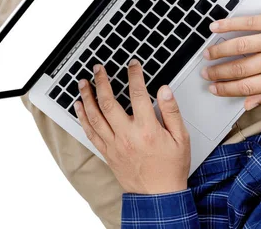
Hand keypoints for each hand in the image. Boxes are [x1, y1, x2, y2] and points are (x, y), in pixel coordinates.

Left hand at [74, 60, 190, 194]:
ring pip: (95, 116)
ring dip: (87, 97)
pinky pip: (91, 132)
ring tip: (83, 82)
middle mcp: (127, 135)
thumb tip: (164, 91)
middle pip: (109, 102)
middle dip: (102, 81)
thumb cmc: (171, 167)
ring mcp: (114, 144)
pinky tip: (79, 106)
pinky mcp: (107, 152)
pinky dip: (83, 117)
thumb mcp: (181, 138)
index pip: (138, 94)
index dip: (134, 75)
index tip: (132, 65)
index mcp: (147, 129)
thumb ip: (171, 112)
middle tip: (98, 68)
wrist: (158, 195)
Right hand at [201, 5, 260, 109]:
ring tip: (207, 55)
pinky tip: (216, 28)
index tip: (214, 89)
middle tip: (206, 73)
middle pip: (240, 68)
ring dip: (220, 51)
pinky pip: (249, 23)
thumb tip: (250, 104)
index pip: (247, 86)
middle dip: (219, 72)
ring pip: (240, 46)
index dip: (226, 89)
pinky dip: (230, 25)